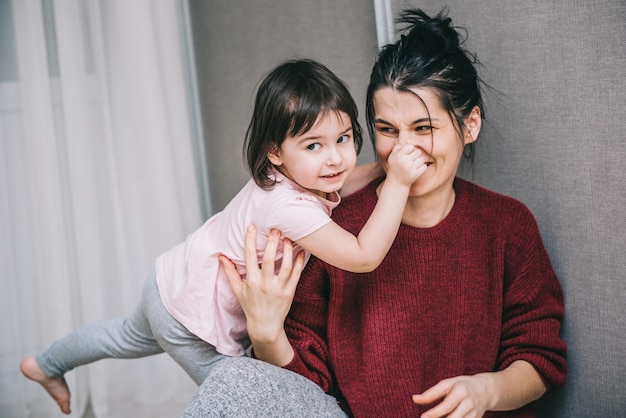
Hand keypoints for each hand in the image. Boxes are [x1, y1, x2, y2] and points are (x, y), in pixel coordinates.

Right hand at [221, 225, 304, 345]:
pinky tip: (301, 252)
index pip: (249, 256)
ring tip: (288, 238)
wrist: (265, 325)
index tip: (252, 226)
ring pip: (285, 265)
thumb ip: (230, 272)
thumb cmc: (250, 306)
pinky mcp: (289, 292)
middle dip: (272, 242)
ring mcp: (278, 288)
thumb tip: (221, 256)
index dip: (250, 240)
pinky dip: (299, 262)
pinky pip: (296, 274)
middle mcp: (264, 284)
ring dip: (288, 250)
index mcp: (251, 281)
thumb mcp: (238, 290)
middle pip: (268, 258)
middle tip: (275, 228)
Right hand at [385, 143, 426, 186]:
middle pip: (418, 151)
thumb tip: (405, 142)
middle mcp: (405, 161)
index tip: (408, 153)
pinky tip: (416, 170)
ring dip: (419, 162)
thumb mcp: (392, 157)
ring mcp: (411, 168)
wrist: (396, 183)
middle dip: (415, 155)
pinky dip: (422, 168)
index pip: (410, 146)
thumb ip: (397, 148)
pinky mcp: (416, 174)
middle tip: (411, 160)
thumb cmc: (394, 168)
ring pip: (422, 159)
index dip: (410, 149)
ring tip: (413, 165)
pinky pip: (424, 166)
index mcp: (399, 156)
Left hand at [412, 373, 491, 417]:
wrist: (486, 390)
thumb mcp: (447, 383)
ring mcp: (474, 414)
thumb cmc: (461, 385)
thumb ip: (432, 393)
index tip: (422, 417)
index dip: (434, 413)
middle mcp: (469, 404)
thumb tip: (414, 399)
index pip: (446, 405)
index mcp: (461, 391)